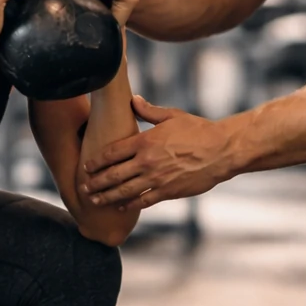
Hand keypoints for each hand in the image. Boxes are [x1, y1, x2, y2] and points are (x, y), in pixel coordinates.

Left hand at [80, 96, 231, 206]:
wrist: (221, 150)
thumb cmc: (197, 130)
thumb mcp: (172, 116)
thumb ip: (149, 110)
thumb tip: (133, 99)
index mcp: (145, 141)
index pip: (112, 153)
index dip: (96, 161)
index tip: (87, 166)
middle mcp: (147, 161)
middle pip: (113, 174)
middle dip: (96, 182)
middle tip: (84, 187)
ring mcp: (157, 179)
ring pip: (124, 191)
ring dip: (107, 196)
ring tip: (95, 200)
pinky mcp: (168, 192)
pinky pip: (143, 201)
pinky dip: (130, 205)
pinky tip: (121, 207)